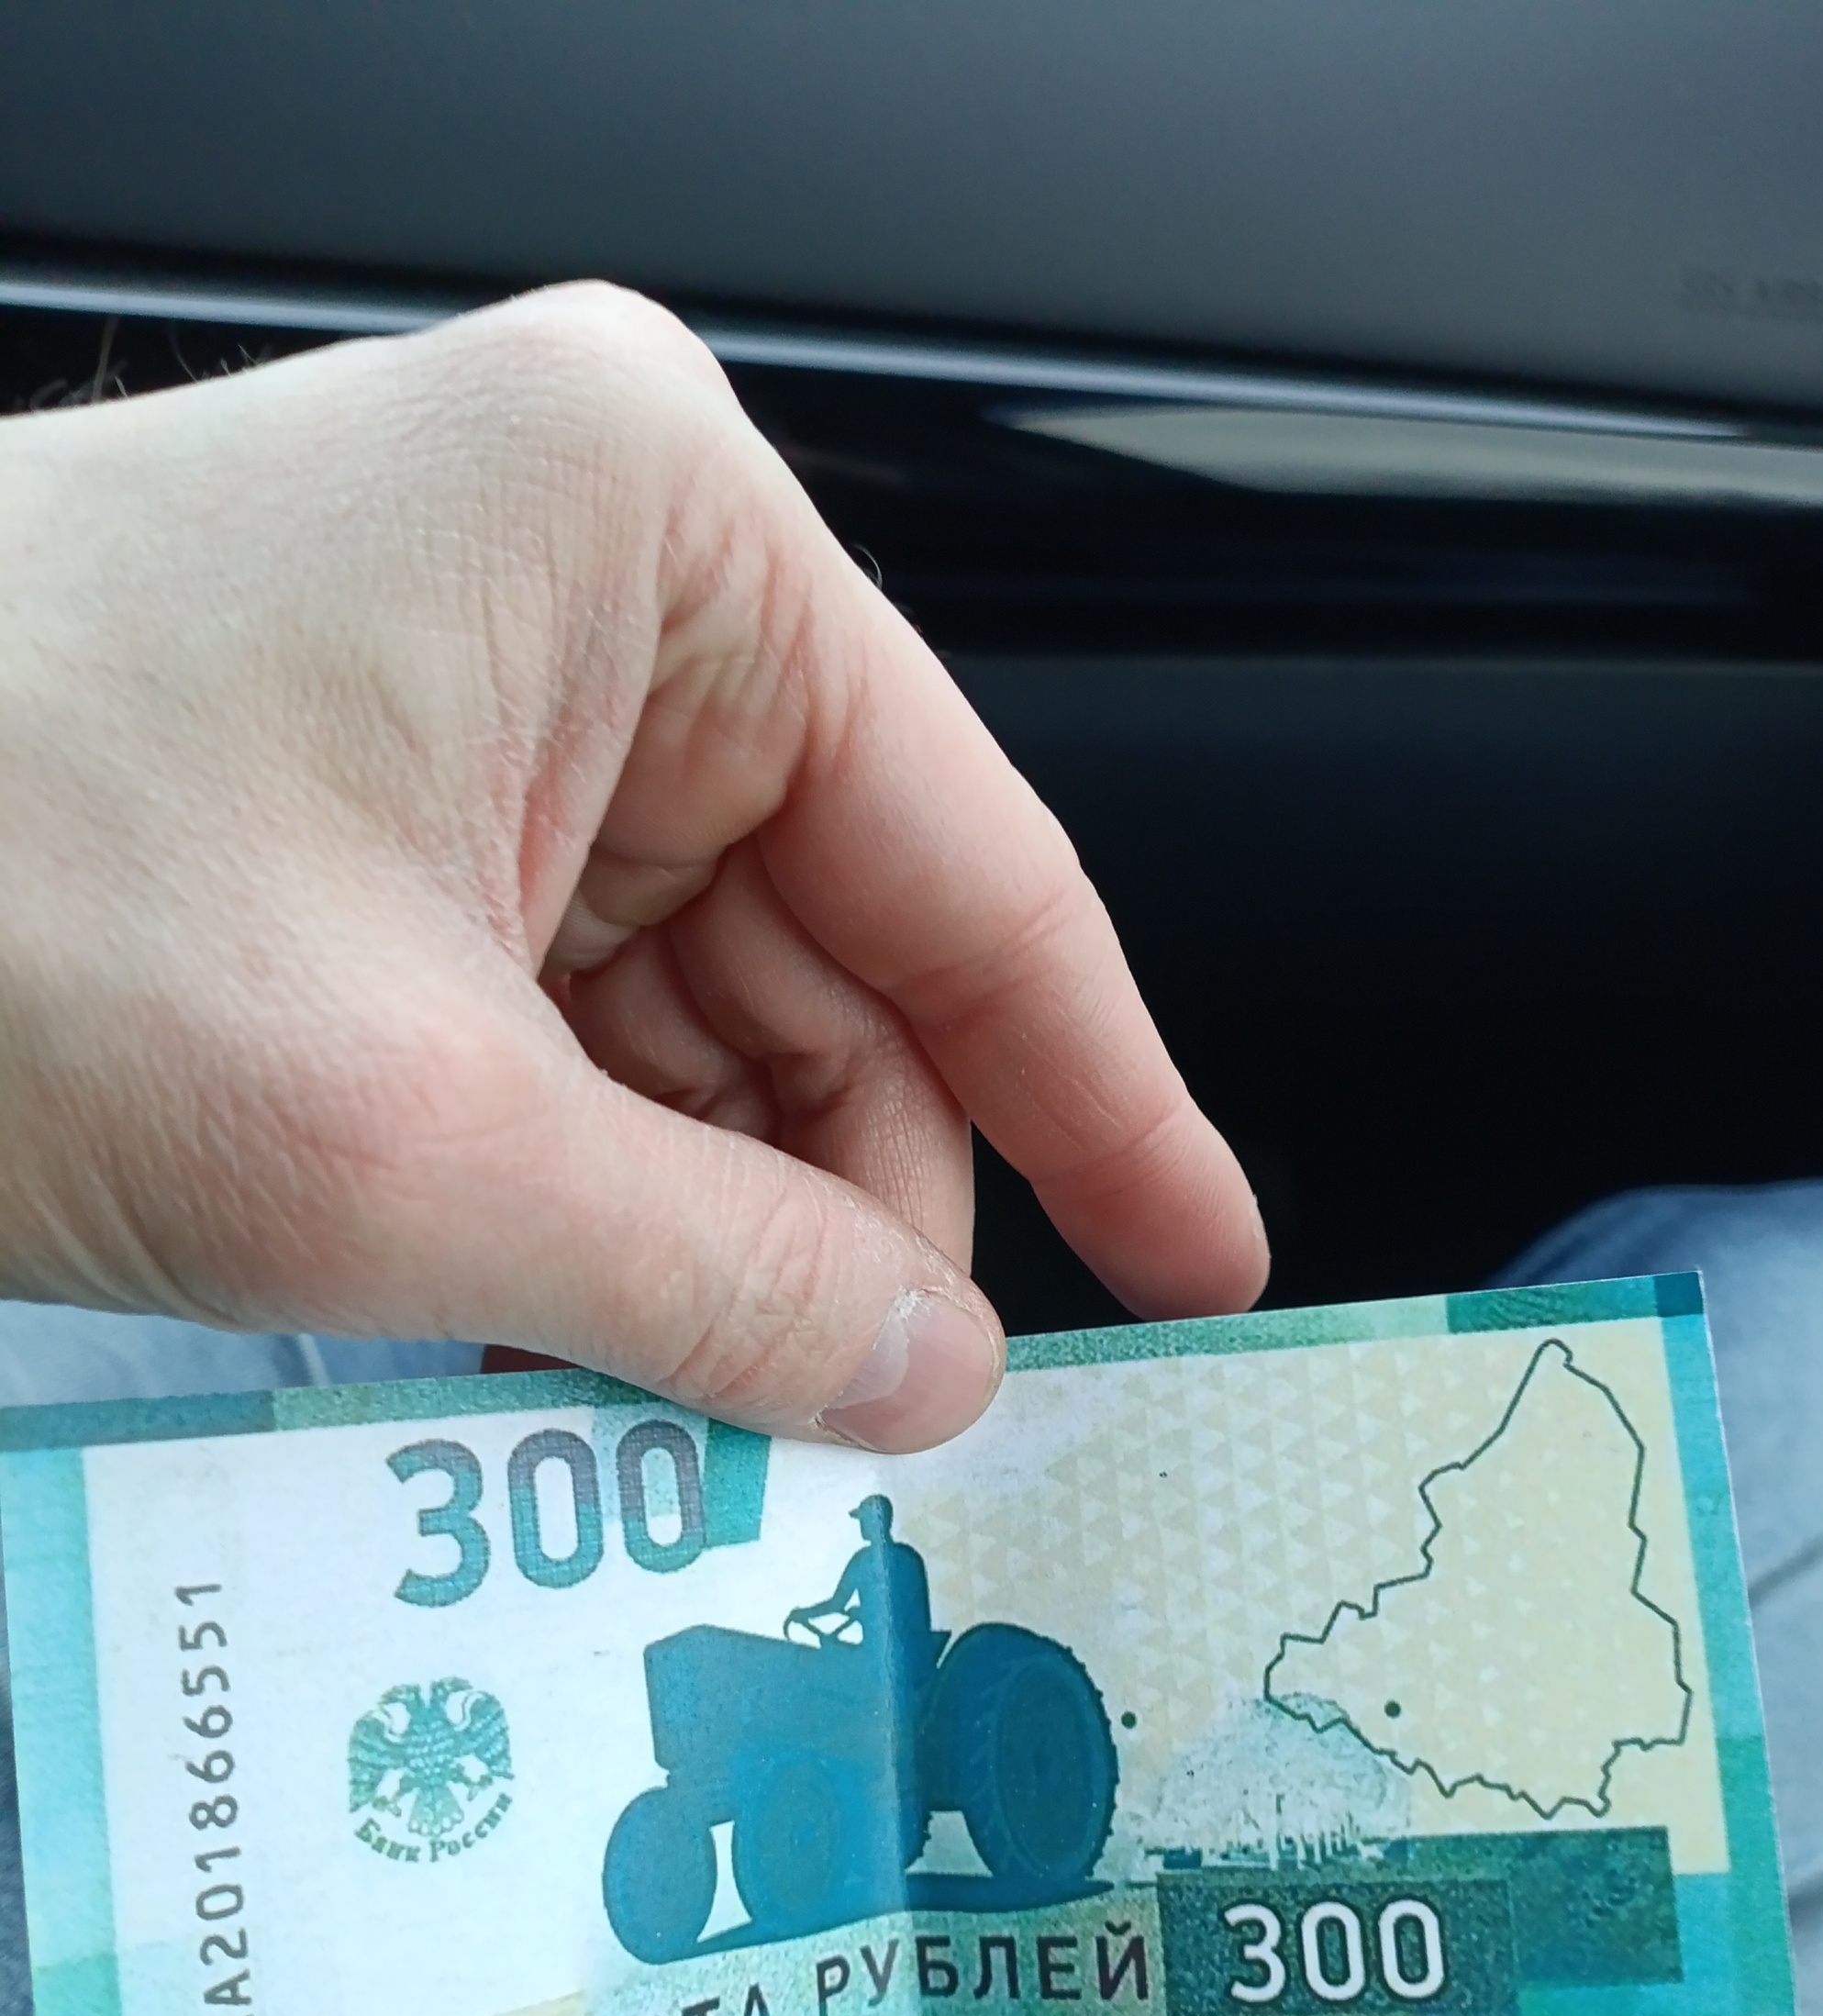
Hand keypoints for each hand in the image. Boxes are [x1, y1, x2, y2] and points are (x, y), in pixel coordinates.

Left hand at [0, 285, 1264, 1448]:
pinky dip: (590, 1192)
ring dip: (712, 1225)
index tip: (1197, 1255)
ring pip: (697, 1016)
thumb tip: (926, 1375)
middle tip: (887, 1425)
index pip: (974, 861)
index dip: (1104, 1095)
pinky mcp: (373, 807)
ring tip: (720, 1415)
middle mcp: (579, 581)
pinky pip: (564, 1024)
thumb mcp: (403, 1142)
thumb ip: (720, 1274)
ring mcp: (470, 691)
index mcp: (649, 531)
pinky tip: (594, 1335)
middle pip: (835, 956)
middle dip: (861, 1206)